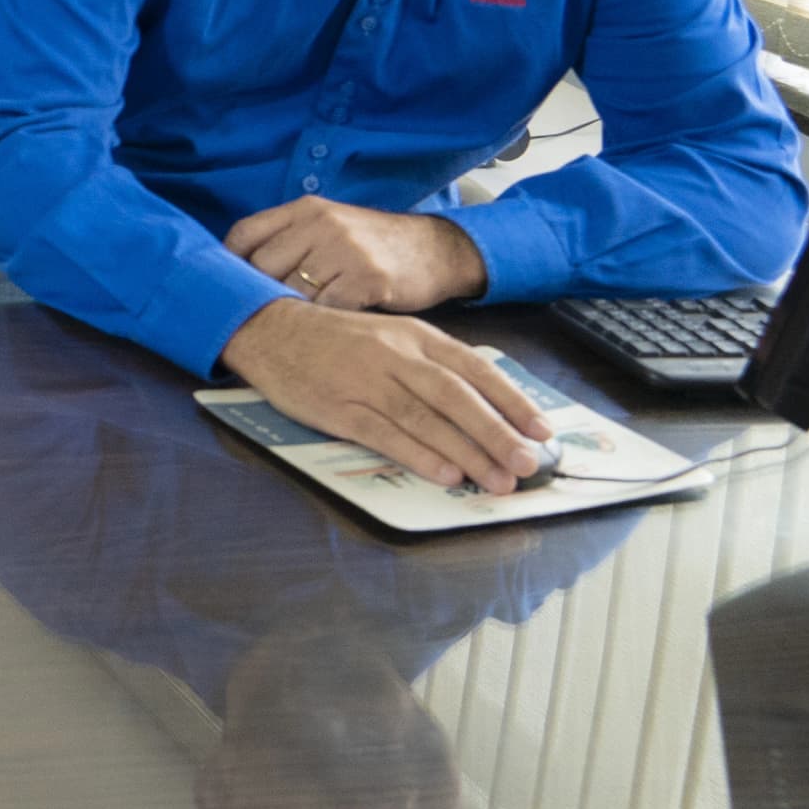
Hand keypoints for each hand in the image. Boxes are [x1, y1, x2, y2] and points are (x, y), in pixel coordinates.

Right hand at [222, 301, 550, 493]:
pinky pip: (384, 435)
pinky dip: (417, 455)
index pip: (474, 368)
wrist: (267, 328)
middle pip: (456, 396)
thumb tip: (485, 406)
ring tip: (498, 480)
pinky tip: (445, 475)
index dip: (511, 400)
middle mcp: (394, 355)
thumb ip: (431, 364)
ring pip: (425, 418)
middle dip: (497, 432)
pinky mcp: (337, 408)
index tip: (541, 429)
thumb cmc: (335, 338)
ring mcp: (365, 381)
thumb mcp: (389, 335)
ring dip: (467, 452)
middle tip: (528, 464)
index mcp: (413, 335)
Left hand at [225, 197, 487, 311]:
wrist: (436, 249)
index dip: (229, 263)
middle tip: (254, 318)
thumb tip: (239, 273)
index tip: (227, 289)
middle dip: (256, 294)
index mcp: (305, 209)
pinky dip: (320, 323)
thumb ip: (291, 240)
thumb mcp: (331, 226)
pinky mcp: (368, 277)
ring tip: (285, 329)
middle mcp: (321, 224)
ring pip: (292, 289)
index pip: (246, 233)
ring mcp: (345, 249)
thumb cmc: (373, 245)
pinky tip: (321, 333)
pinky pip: (327, 308)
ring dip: (287, 313)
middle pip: (262, 265)